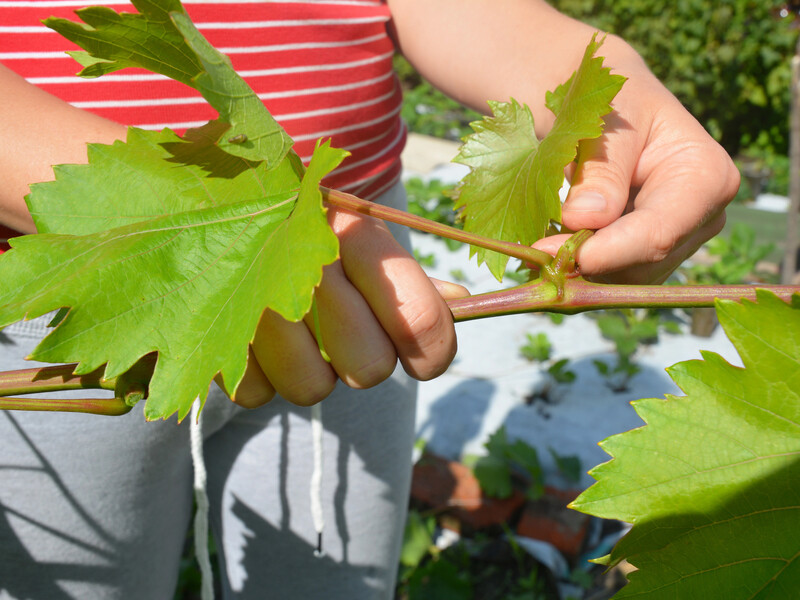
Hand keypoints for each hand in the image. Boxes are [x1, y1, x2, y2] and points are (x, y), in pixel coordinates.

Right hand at [226, 205, 468, 407]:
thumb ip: (410, 277)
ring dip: (312, 369)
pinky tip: (256, 335)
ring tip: (298, 329)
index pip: (420, 320)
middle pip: (371, 369)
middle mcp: (305, 264)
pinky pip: (259, 394)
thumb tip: (463, 304)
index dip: (435, 353)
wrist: (213, 202)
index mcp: (355, 233)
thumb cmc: (307, 228)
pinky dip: (262, 374)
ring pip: (314, 389)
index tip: (426, 358)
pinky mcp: (209, 332)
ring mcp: (251, 298)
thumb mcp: (361, 237)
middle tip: (347, 332)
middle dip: (367, 359)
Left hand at [532, 65, 739, 283]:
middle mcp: (703, 219)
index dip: (604, 252)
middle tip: (530, 252)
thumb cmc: (612, 102)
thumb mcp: (605, 121)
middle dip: (585, 263)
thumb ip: (599, 171)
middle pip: (641, 265)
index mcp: (708, 178)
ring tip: (538, 244)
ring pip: (623, 280)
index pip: (657, 234)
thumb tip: (584, 220)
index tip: (549, 252)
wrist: (607, 108)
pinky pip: (612, 278)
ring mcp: (679, 243)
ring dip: (578, 270)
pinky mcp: (651, 257)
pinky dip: (578, 269)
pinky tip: (552, 248)